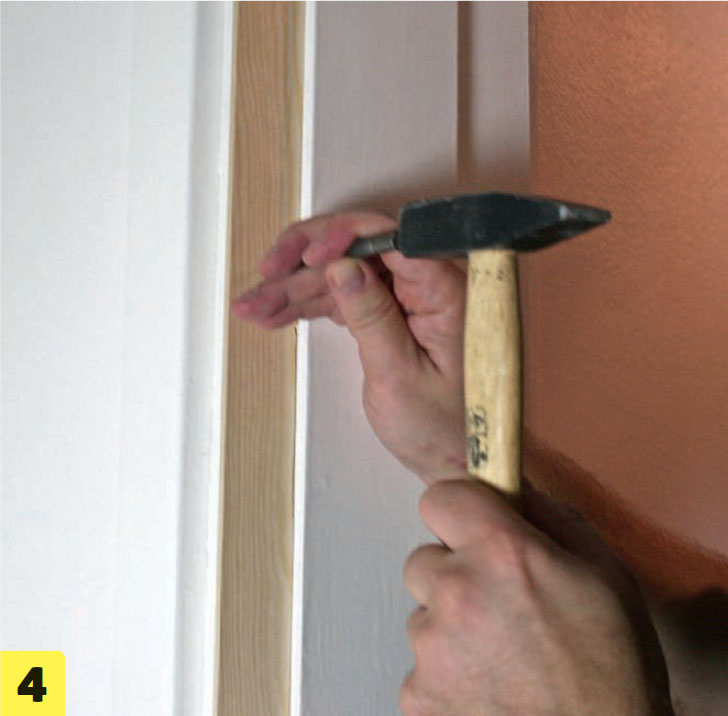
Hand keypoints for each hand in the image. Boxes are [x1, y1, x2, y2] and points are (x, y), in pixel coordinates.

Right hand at [231, 212, 467, 482]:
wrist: (456, 459)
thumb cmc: (443, 428)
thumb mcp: (399, 375)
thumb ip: (372, 317)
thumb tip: (342, 266)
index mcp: (444, 290)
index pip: (390, 239)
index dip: (341, 238)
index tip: (305, 257)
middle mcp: (427, 285)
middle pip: (357, 251)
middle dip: (304, 264)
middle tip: (265, 277)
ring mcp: (405, 298)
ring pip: (341, 276)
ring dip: (295, 289)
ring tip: (254, 305)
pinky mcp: (388, 314)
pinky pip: (343, 299)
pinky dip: (308, 306)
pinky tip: (275, 313)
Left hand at [402, 479, 673, 715]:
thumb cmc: (613, 672)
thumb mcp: (605, 572)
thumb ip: (550, 517)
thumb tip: (513, 488)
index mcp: (503, 553)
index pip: (440, 498)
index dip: (458, 511)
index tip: (470, 526)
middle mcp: (459, 593)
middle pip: (424, 559)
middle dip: (454, 573)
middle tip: (498, 604)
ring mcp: (434, 648)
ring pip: (423, 614)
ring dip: (450, 626)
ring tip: (502, 654)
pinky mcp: (419, 694)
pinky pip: (421, 663)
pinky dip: (447, 672)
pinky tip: (490, 684)